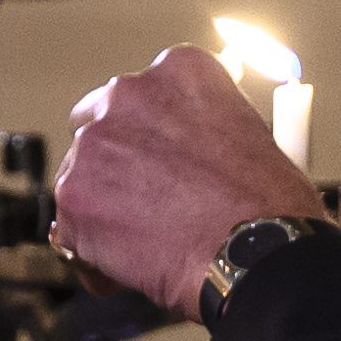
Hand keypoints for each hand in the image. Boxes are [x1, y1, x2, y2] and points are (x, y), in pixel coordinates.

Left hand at [55, 47, 321, 312]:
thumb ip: (209, 126)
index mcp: (178, 70)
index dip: (154, 132)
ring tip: (150, 244)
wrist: (256, 254)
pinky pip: (71, 227)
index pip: (146, 92)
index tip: (167, 159)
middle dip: (118, 162)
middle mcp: (129, 94)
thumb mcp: (251, 134)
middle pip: (99, 123)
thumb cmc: (270, 205)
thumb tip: (189, 145)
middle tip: (151, 201)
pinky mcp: (74, 196)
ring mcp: (94, 145)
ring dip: (107, 207)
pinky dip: (94, 251)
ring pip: (83, 177)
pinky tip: (130, 270)